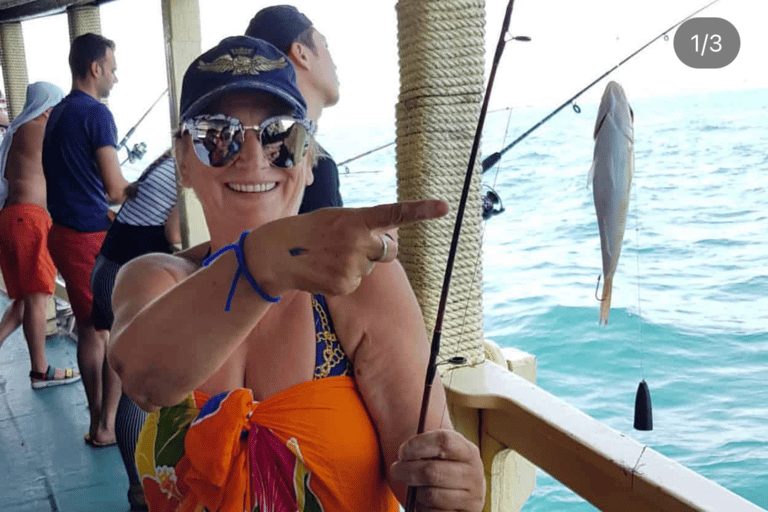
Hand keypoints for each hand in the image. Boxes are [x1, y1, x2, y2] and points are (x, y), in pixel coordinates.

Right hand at [247, 199, 448, 296]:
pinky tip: (324, 270)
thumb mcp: (337, 219)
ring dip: (355, 264)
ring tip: (328, 256)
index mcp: (356, 218)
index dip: (421, 210)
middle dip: (380, 249)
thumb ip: (364, 226)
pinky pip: (356, 282)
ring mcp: (352, 265)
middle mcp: (357, 240)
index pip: (395, 214)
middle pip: (389, 251)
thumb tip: (388, 244)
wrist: (276, 253)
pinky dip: (344, 278)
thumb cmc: (310, 232)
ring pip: (370, 268)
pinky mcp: (344, 285)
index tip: (445, 207)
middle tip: (352, 245)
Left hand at [391, 429, 485, 511]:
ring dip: (414, 491)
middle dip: (407, 470)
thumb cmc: (444, 467)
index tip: (402, 451)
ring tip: (412, 486)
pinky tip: (423, 501)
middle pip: (432, 471)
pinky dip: (422, 508)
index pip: (443, 441)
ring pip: (430, 495)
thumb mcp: (442, 453)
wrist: (464, 492)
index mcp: (468, 451)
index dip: (418, 445)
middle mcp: (474, 474)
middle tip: (396, 470)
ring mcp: (471, 498)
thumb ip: (427, 447)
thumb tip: (404, 453)